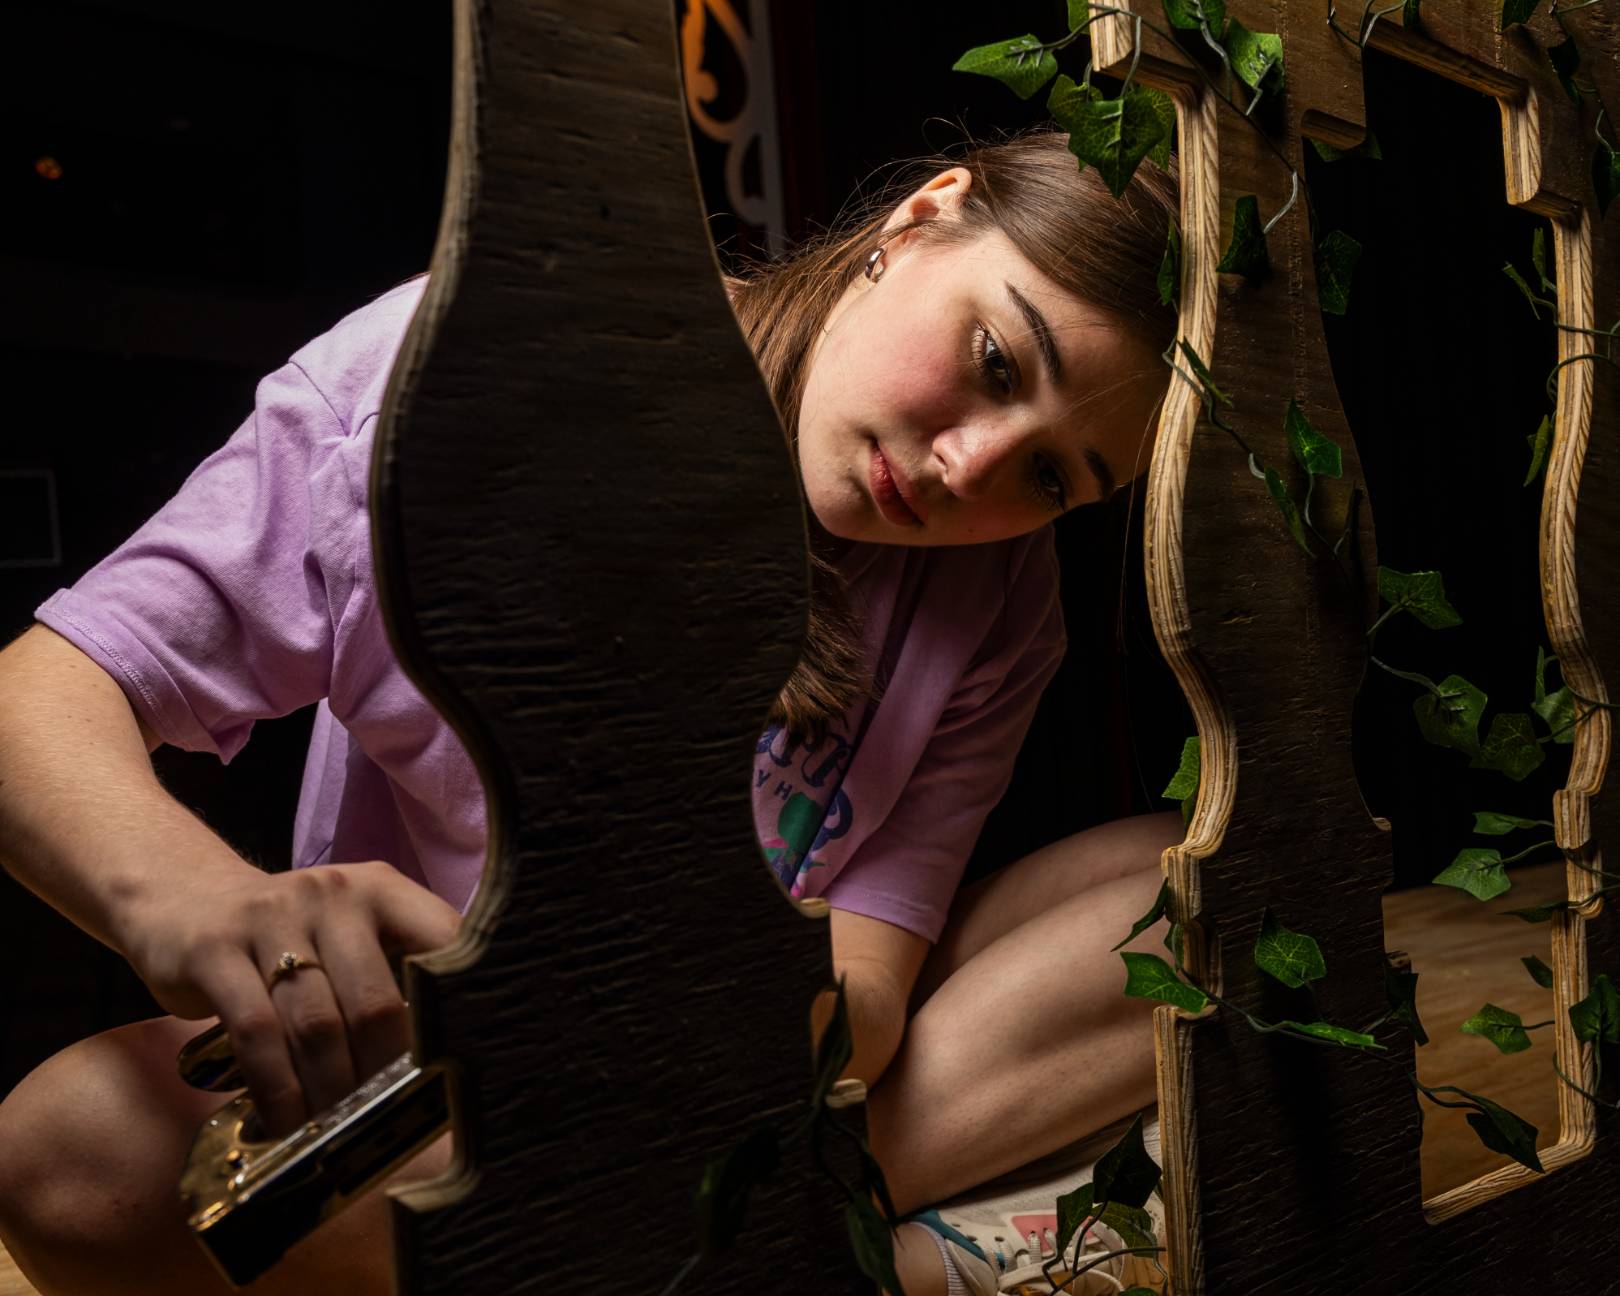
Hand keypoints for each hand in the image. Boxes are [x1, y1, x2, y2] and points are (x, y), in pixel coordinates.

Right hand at [119, 860, 461, 1138]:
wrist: (181, 897)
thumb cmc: (288, 936)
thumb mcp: (347, 935)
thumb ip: (393, 977)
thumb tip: (444, 1064)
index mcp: (383, 890)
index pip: (444, 944)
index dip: (456, 1011)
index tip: (458, 1073)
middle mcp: (334, 894)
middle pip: (375, 1003)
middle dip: (382, 1076)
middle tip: (385, 1125)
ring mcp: (272, 916)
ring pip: (316, 1024)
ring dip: (329, 1093)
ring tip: (336, 1136)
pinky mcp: (215, 949)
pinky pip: (255, 1031)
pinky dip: (276, 1087)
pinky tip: (286, 1123)